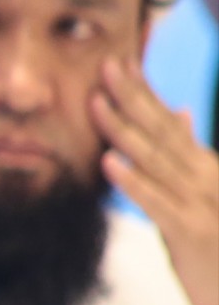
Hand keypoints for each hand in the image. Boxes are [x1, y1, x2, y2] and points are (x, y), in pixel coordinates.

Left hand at [94, 56, 218, 304]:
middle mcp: (205, 176)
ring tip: (97, 104)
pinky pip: (157, 203)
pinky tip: (108, 163)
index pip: (168, 121)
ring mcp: (201, 202)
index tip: (118, 61)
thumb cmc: (217, 243)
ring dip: (124, 131)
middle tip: (105, 65)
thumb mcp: (200, 191)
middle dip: (131, 97)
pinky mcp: (192, 232)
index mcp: (203, 166)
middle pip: (161, 131)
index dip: (142, 91)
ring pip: (156, 161)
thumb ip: (186, 153)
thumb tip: (178, 111)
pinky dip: (132, 182)